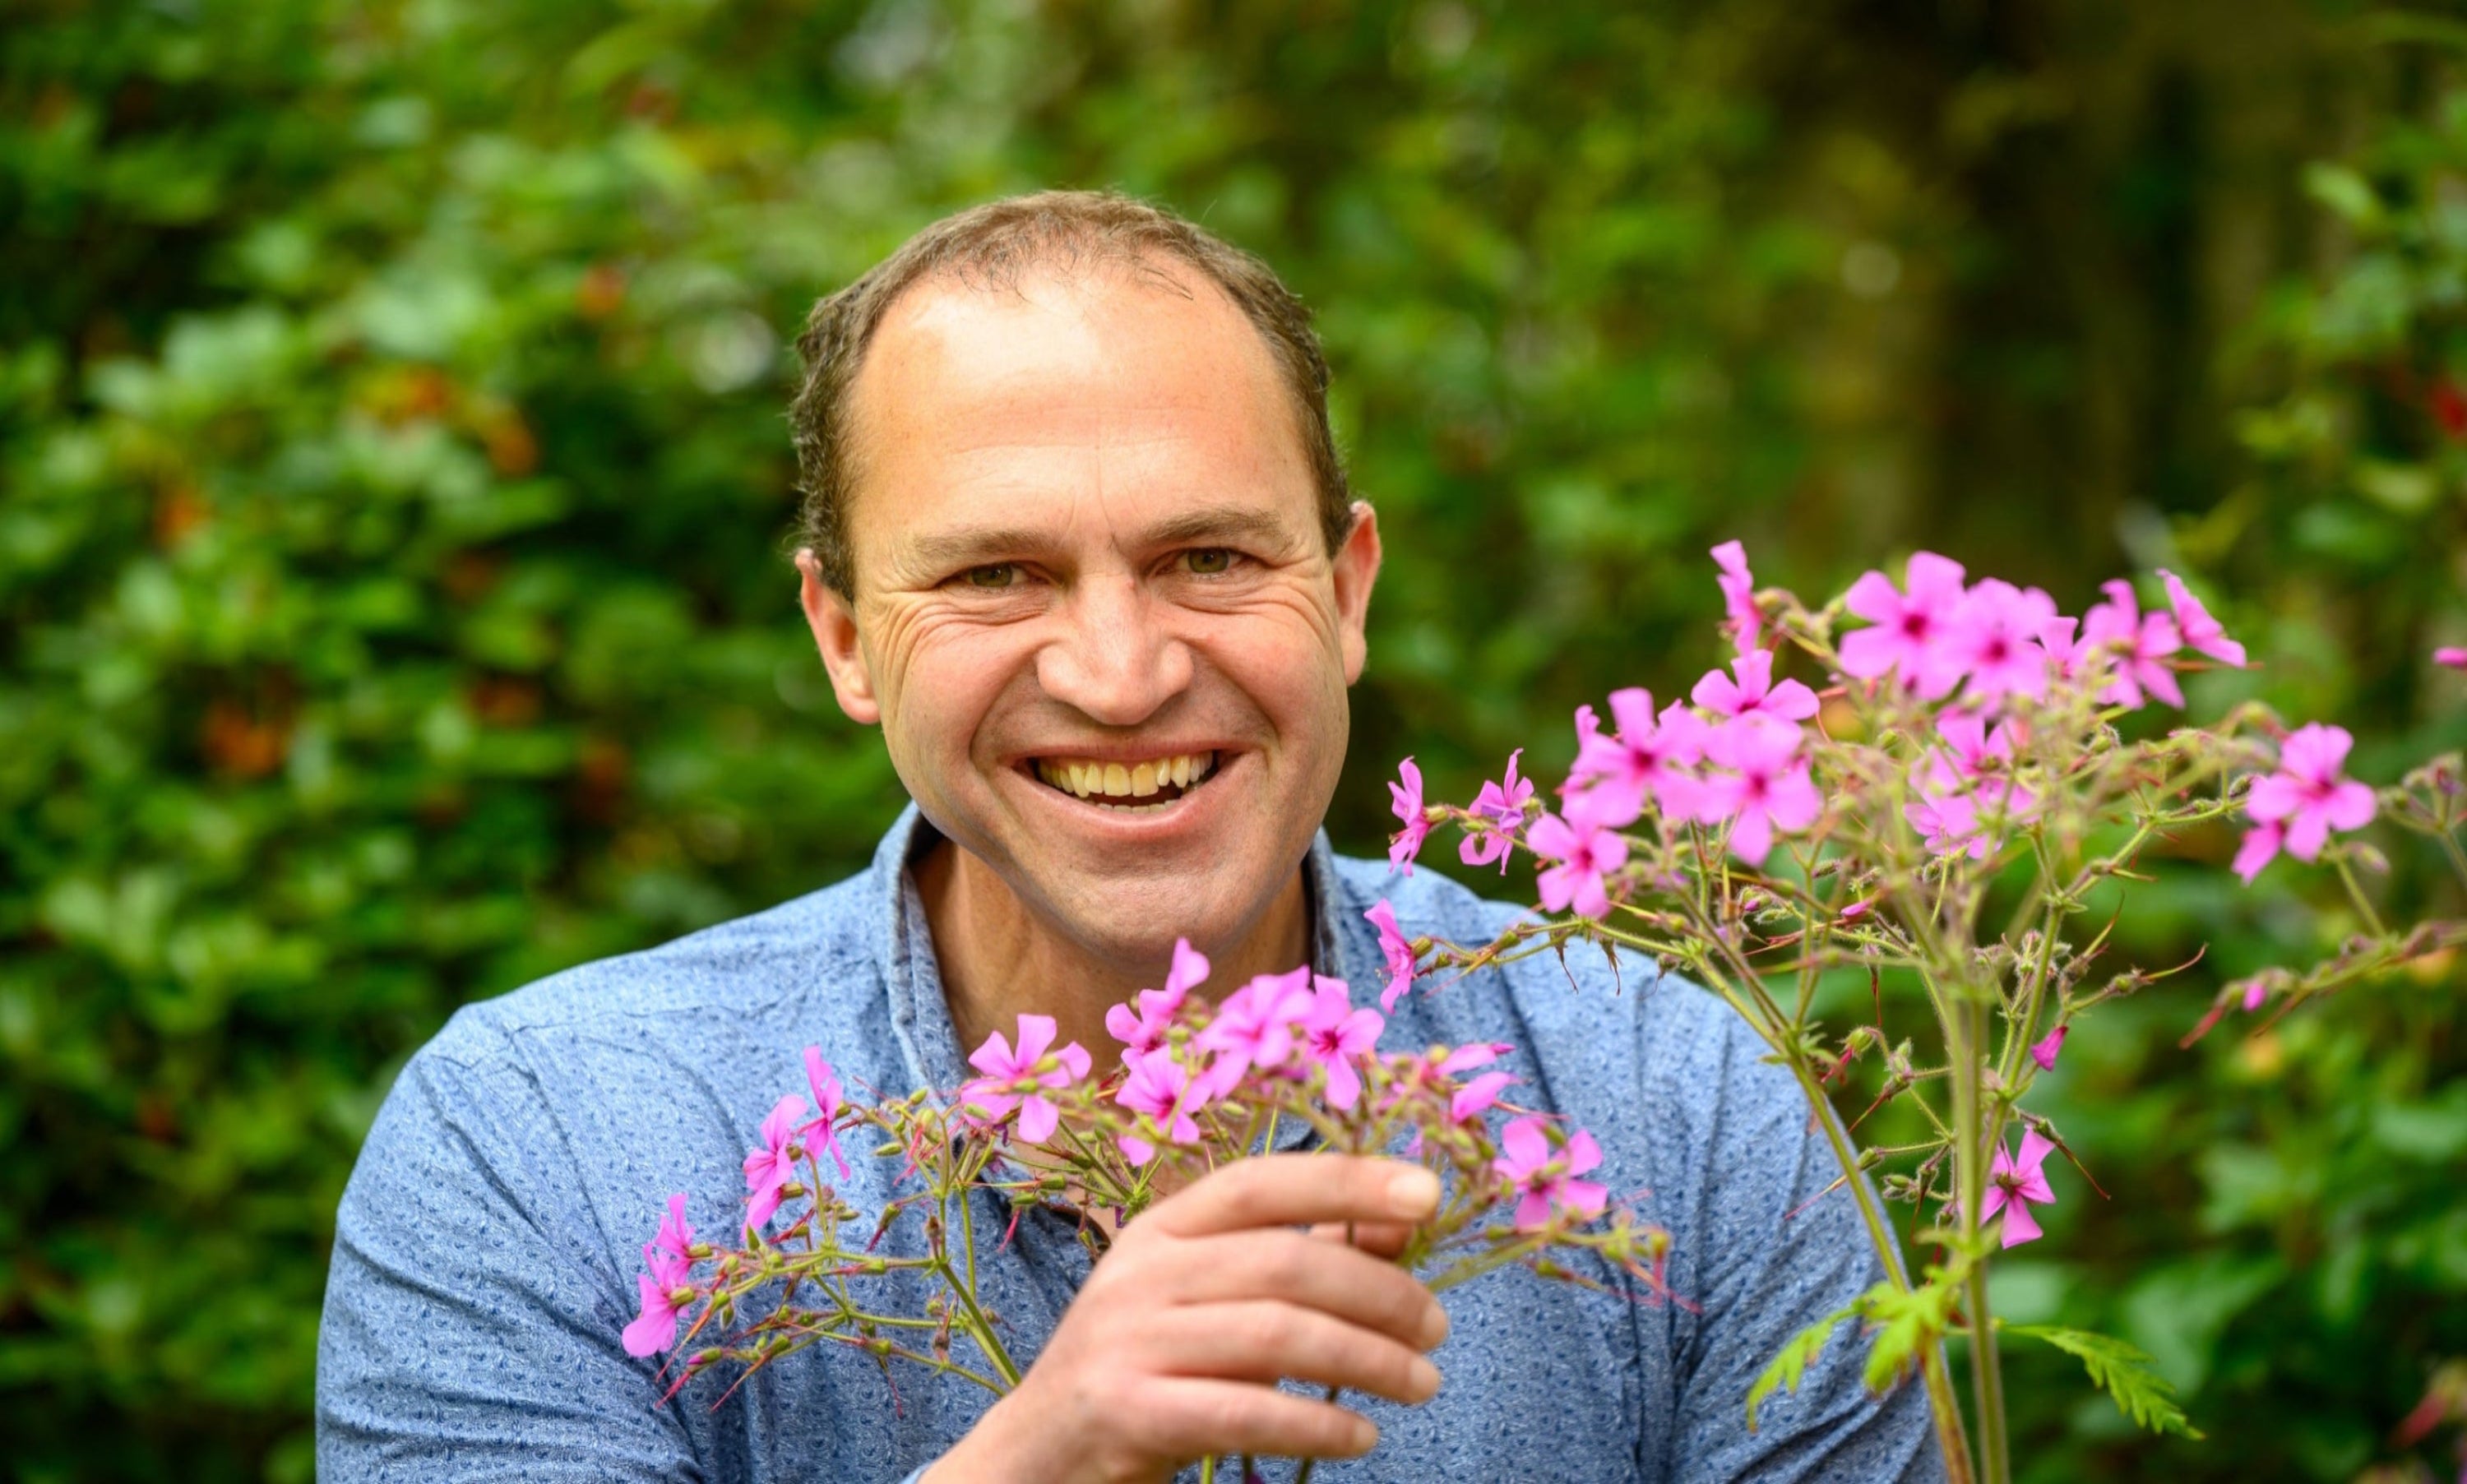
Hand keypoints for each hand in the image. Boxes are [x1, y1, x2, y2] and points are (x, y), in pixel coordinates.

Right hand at [922, 1154, 1449, 1483]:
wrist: (1039, 1454)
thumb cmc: (1146, 1367)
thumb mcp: (1208, 1299)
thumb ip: (1297, 1257)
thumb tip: (1401, 1219)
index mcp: (1161, 1228)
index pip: (1261, 1183)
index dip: (1346, 1180)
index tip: (1428, 1194)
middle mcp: (1140, 1272)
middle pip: (1284, 1264)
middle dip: (1380, 1293)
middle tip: (1438, 1328)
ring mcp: (1128, 1340)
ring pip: (1275, 1336)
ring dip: (1367, 1360)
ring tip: (1421, 1383)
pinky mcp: (1127, 1411)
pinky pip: (1245, 1411)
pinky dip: (1317, 1423)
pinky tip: (1361, 1436)